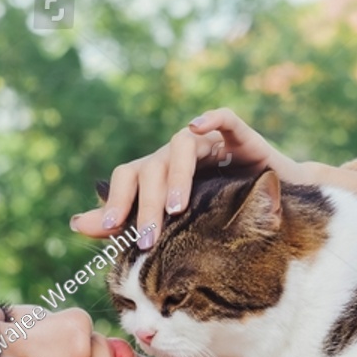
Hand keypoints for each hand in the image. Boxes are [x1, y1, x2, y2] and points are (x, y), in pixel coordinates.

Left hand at [70, 107, 314, 246]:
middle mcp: (180, 157)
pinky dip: (211, 118)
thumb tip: (75, 223)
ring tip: (176, 209)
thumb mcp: (174, 228)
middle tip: (148, 239)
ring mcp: (211, 145)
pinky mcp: (242, 137)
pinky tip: (197, 125)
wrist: (281, 211)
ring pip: (182, 145)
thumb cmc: (224, 220)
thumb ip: (127, 224)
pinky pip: (225, 118)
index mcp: (160, 175)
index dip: (114, 200)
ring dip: (176, 176)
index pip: (128, 177)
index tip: (110, 230)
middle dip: (147, 204)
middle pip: (153, 167)